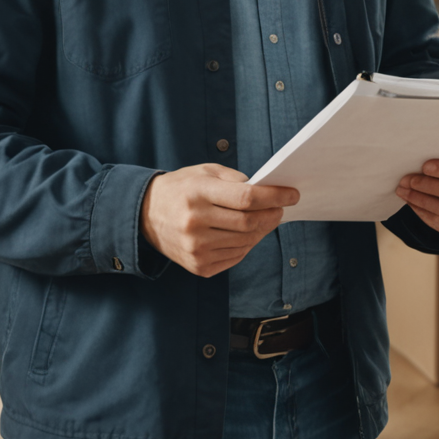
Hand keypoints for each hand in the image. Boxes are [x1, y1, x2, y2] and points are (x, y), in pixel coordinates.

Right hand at [140, 164, 296, 276]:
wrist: (145, 215)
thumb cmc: (181, 189)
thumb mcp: (205, 172)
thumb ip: (236, 180)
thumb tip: (268, 191)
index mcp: (198, 194)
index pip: (247, 198)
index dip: (274, 196)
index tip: (292, 194)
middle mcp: (195, 223)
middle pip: (249, 222)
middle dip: (273, 214)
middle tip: (281, 208)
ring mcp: (196, 248)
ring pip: (246, 242)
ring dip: (263, 231)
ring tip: (267, 219)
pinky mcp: (198, 266)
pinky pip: (236, 257)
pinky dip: (248, 245)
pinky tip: (248, 234)